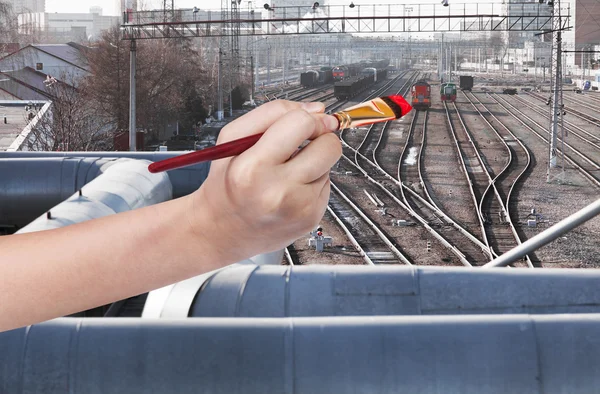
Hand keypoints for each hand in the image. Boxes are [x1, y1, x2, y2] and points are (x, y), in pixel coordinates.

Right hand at [189, 100, 340, 261]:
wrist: (222, 230)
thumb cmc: (227, 181)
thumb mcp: (233, 138)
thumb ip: (273, 113)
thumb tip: (318, 110)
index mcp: (253, 168)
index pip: (301, 123)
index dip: (308, 118)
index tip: (306, 122)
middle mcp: (278, 192)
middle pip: (329, 146)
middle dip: (320, 138)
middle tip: (301, 145)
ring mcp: (298, 208)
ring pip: (329, 166)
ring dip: (314, 163)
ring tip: (286, 173)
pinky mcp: (311, 219)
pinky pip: (326, 186)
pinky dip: (311, 183)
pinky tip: (290, 191)